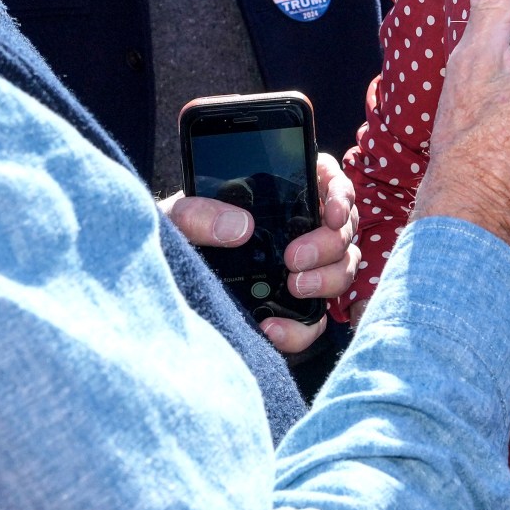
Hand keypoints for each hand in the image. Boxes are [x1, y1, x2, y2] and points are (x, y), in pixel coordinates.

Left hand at [164, 152, 357, 353]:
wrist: (166, 279)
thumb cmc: (174, 238)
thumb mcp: (176, 217)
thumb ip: (198, 213)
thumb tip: (240, 229)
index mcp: (280, 193)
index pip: (329, 180)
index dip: (340, 194)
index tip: (332, 213)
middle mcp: (300, 228)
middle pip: (343, 229)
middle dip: (329, 244)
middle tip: (294, 258)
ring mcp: (304, 268)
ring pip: (343, 270)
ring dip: (328, 280)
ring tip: (295, 287)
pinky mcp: (295, 307)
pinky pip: (316, 319)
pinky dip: (302, 328)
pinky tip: (272, 329)